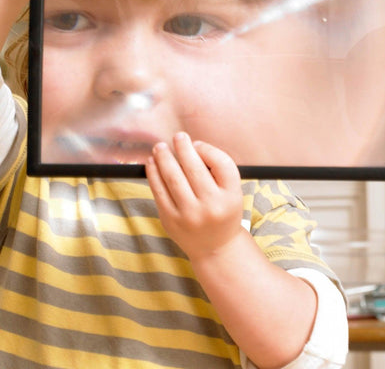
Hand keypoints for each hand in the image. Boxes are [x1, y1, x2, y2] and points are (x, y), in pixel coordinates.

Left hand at [146, 132, 243, 260]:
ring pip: (173, 178)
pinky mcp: (171, 221)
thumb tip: (190, 147)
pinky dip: (153, 174)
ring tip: (160, 147)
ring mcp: (190, 215)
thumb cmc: (223, 211)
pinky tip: (152, 163)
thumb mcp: (232, 192)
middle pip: (194, 168)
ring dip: (164, 158)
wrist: (216, 248)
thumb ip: (218, 169)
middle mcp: (212, 206)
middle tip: (178, 136)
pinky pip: (159, 191)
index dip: (207, 149)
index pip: (222, 164)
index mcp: (232, 196)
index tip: (197, 144)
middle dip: (183, 148)